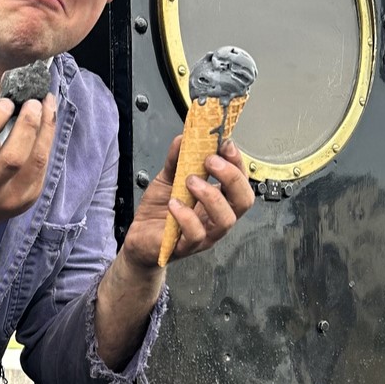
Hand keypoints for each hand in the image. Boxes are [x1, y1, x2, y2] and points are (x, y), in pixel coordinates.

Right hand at [0, 90, 57, 233]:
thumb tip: (6, 86)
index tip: (8, 101)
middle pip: (13, 157)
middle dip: (28, 124)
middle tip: (34, 101)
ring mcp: (11, 197)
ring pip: (36, 161)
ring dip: (45, 129)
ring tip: (47, 104)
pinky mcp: (29, 198)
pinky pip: (43, 166)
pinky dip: (47, 139)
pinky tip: (48, 121)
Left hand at [120, 136, 254, 270]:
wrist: (140, 236)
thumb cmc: (160, 210)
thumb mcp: (168, 178)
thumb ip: (177, 158)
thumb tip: (185, 137)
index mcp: (218, 199)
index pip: (241, 181)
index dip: (237, 162)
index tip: (225, 144)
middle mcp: (216, 217)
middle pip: (244, 201)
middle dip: (231, 177)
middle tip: (210, 161)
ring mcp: (204, 234)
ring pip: (225, 220)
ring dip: (210, 195)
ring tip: (190, 181)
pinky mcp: (185, 246)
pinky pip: (197, 235)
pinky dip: (186, 217)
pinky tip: (174, 204)